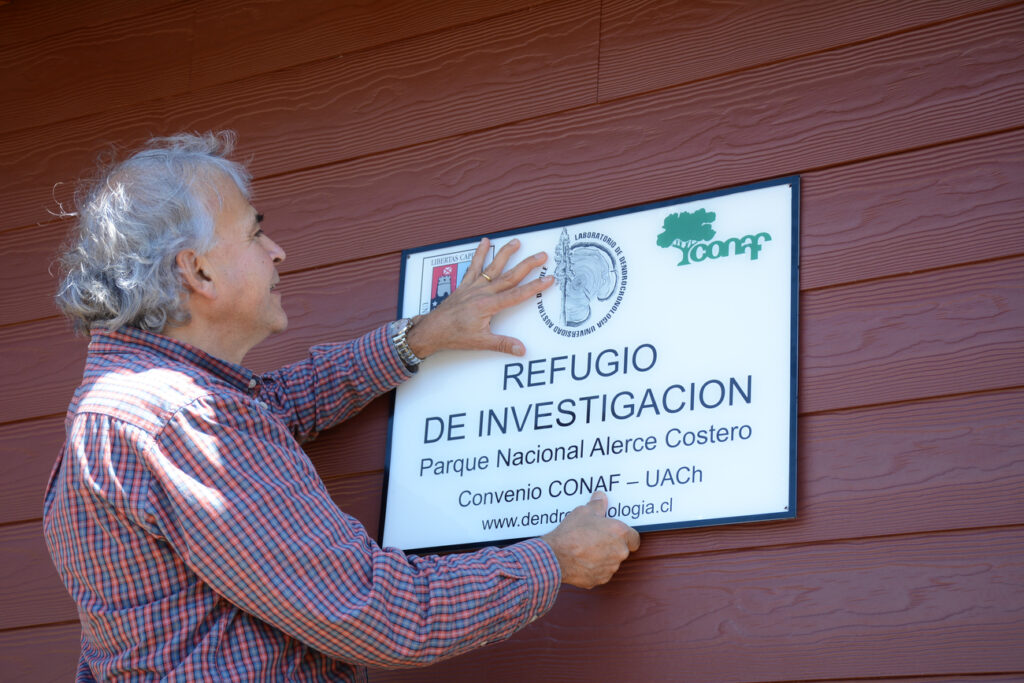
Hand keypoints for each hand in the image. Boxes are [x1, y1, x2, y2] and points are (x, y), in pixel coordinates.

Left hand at [405, 237, 553, 357]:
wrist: (432, 329)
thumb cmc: (454, 335)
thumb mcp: (481, 342)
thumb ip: (503, 344)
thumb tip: (521, 349)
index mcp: (488, 305)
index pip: (517, 294)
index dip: (535, 286)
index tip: (548, 279)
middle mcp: (482, 292)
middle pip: (510, 276)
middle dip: (527, 265)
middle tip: (542, 256)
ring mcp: (473, 286)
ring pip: (493, 267)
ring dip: (506, 254)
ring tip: (517, 242)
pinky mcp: (465, 285)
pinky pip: (473, 266)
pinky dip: (479, 253)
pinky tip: (484, 242)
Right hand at [541, 491, 640, 588]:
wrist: (556, 556)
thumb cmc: (572, 533)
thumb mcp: (584, 512)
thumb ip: (597, 504)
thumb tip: (601, 497)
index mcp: (619, 533)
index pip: (634, 538)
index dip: (627, 536)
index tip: (617, 534)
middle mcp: (619, 552)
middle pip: (622, 549)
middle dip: (612, 545)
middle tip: (597, 538)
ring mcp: (610, 568)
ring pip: (611, 562)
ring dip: (603, 557)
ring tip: (587, 549)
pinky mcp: (600, 580)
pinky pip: (600, 572)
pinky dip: (594, 568)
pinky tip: (581, 560)